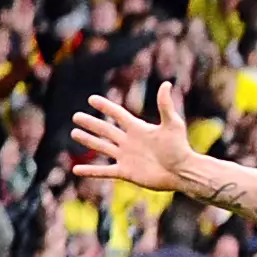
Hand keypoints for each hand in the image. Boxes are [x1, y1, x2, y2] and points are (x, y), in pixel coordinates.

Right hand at [70, 88, 191, 191]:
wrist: (181, 172)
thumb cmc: (180, 148)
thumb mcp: (173, 124)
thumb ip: (165, 105)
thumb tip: (166, 84)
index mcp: (138, 129)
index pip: (118, 114)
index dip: (105, 107)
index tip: (91, 99)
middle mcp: (129, 142)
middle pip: (106, 130)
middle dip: (91, 123)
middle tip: (76, 116)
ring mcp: (126, 157)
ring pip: (102, 147)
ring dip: (88, 141)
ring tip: (74, 133)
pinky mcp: (125, 172)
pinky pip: (104, 172)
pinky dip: (90, 171)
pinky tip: (76, 170)